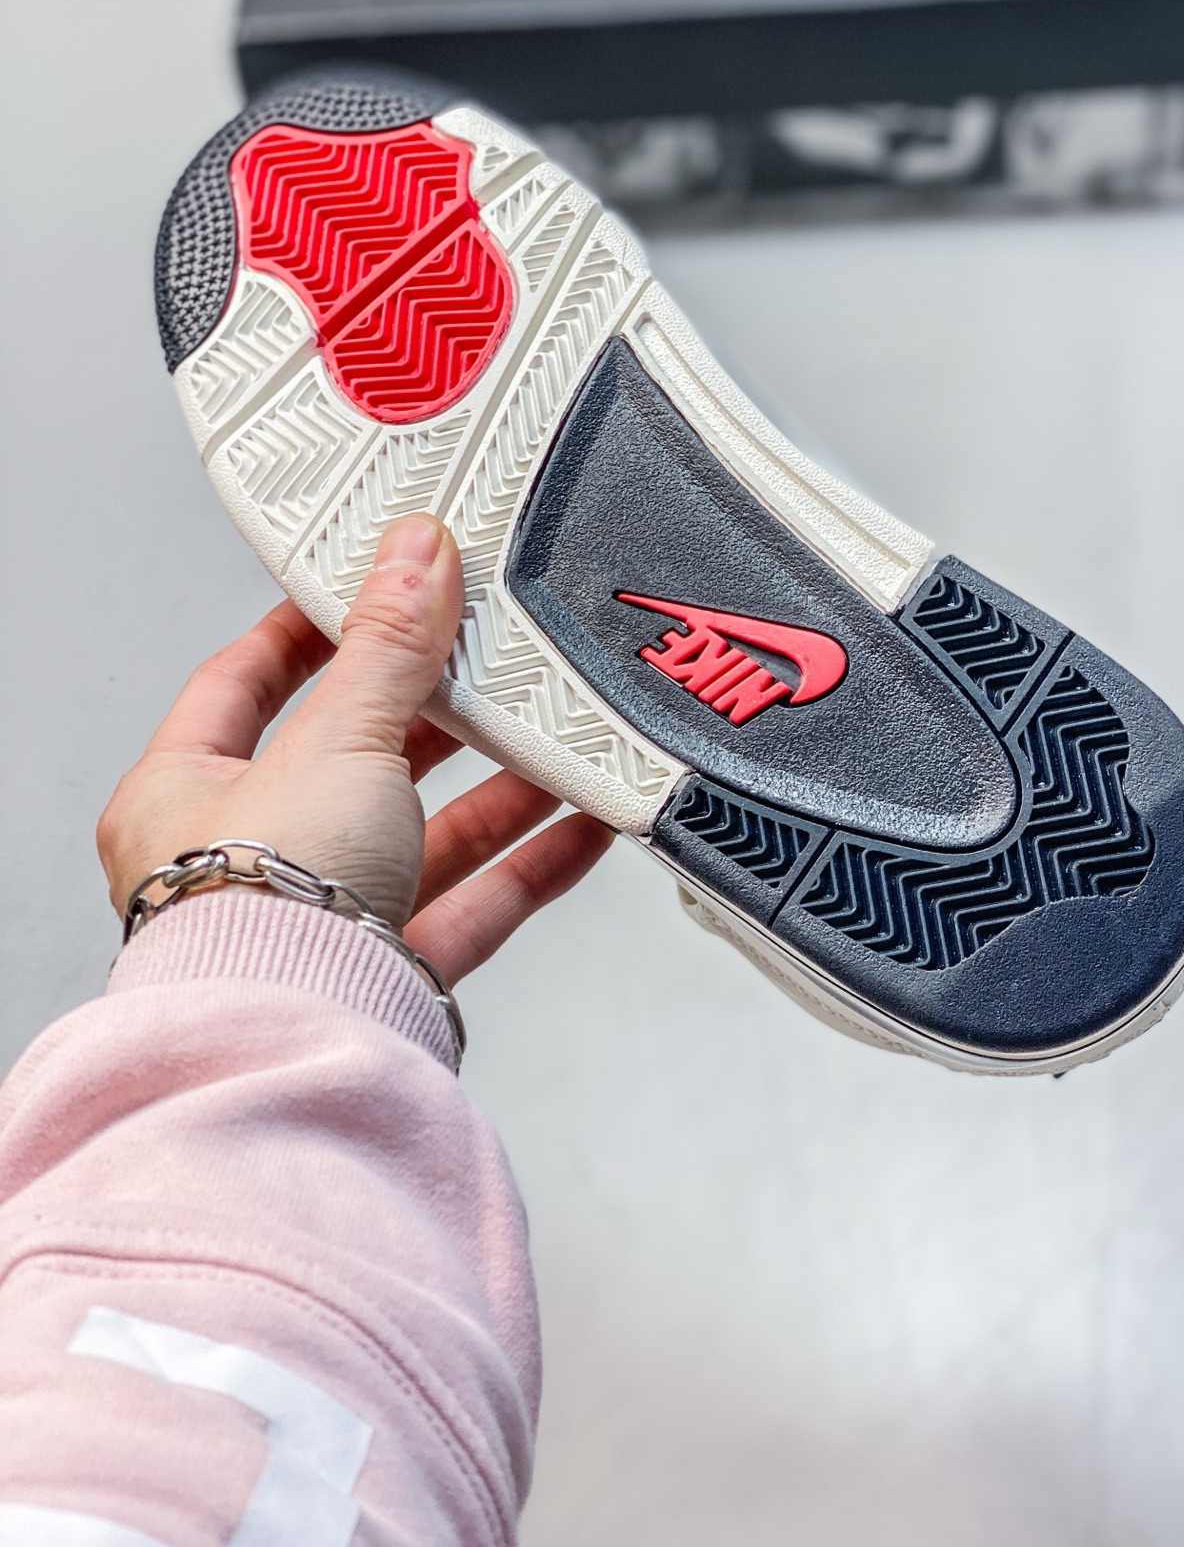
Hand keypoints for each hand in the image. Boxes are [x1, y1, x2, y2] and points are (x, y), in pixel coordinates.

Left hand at [96, 514, 611, 984]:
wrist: (300, 1046)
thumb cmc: (260, 910)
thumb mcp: (336, 738)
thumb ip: (387, 647)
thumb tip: (412, 555)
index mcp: (183, 794)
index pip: (243, 684)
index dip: (309, 630)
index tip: (369, 589)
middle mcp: (243, 859)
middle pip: (348, 759)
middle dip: (428, 711)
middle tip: (483, 657)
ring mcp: (319, 919)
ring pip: (419, 833)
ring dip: (494, 786)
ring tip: (554, 733)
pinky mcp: (385, 972)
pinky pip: (470, 903)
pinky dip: (529, 862)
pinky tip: (582, 823)